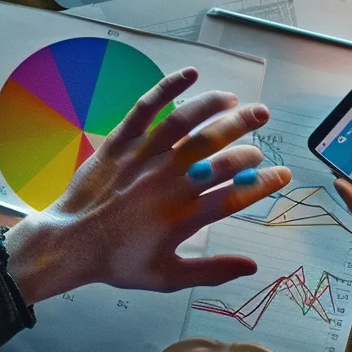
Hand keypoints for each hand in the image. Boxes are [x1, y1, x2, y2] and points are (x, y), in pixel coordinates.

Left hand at [5, 68, 290, 301]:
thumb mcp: (167, 276)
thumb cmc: (117, 262)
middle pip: (219, 153)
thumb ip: (212, 271)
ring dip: (218, 109)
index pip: (236, 194)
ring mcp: (144, 159)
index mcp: (183, 215)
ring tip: (239, 103)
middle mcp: (168, 183)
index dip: (264, 183)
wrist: (69, 243)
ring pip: (188, 124)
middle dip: (249, 139)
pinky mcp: (121, 143)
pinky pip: (146, 109)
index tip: (283, 174)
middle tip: (264, 128)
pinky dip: (168, 88)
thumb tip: (252, 266)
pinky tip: (191, 74)